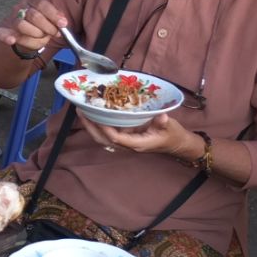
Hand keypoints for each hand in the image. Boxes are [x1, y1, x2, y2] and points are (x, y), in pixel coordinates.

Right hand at [0, 0, 65, 54]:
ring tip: (42, 38)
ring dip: (35, 35)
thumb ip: (56, 17)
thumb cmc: (40, 23)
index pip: (41, 3)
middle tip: (54, 34)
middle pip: (33, 16)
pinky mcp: (3, 31)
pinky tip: (12, 41)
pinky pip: (2, 33)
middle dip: (47, 27)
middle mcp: (20, 7)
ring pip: (21, 25)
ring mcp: (11, 19)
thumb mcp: (50, 16)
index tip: (62, 24)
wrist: (24, 32)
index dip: (53, 14)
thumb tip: (62, 22)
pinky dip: (7, 37)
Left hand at [79, 113, 196, 157]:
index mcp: (136, 144)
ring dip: (91, 125)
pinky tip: (93, 113)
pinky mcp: (124, 137)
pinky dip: (98, 124)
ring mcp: (124, 142)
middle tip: (81, 111)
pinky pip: (107, 133)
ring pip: (102, 137)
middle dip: (91, 127)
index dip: (106, 129)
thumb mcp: (171, 127)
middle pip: (103, 139)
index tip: (98, 117)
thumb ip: (164, 123)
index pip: (117, 138)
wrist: (175, 143)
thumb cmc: (173, 135)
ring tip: (82, 110)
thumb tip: (161, 117)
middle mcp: (127, 145)